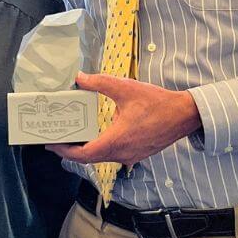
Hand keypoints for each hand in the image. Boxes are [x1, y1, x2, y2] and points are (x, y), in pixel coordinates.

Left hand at [47, 72, 201, 166]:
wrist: (184, 115)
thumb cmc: (157, 102)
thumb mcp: (125, 88)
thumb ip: (100, 83)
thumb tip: (80, 78)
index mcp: (116, 141)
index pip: (83, 154)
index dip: (65, 151)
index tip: (52, 144)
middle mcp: (122, 153)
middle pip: (90, 159)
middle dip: (72, 151)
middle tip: (58, 141)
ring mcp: (131, 156)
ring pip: (102, 158)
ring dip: (88, 151)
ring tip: (76, 138)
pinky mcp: (138, 154)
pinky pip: (114, 156)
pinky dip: (102, 150)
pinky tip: (99, 137)